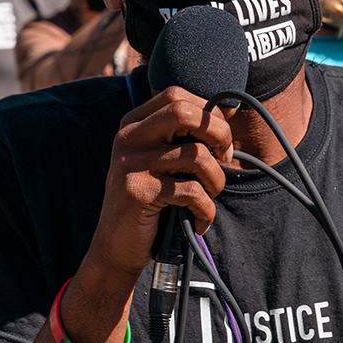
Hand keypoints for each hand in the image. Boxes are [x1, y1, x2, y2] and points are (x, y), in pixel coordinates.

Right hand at [85, 86, 234, 284]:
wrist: (115, 247)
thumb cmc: (149, 202)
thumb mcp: (159, 161)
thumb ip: (181, 137)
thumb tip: (226, 112)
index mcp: (133, 123)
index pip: (176, 95)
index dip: (208, 110)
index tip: (221, 137)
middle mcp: (128, 137)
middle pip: (184, 112)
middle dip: (218, 134)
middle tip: (224, 158)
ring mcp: (130, 163)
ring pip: (196, 154)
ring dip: (215, 180)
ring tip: (209, 196)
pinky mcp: (137, 192)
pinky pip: (191, 191)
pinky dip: (206, 209)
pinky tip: (200, 220)